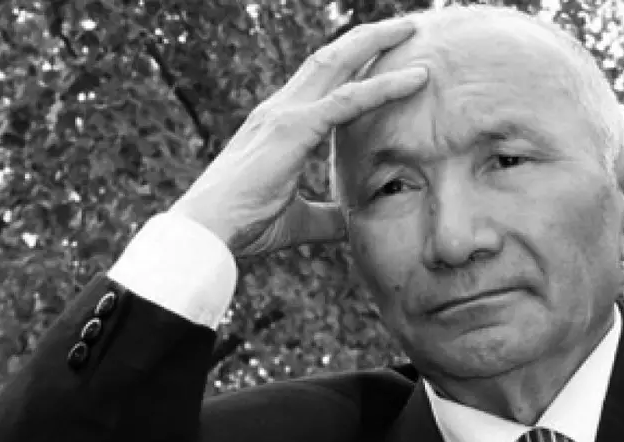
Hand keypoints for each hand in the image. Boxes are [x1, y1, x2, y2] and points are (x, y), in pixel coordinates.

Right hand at [169, 18, 427, 256]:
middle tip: (406, 26)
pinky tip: (415, 79)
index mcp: (282, 124)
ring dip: (376, 42)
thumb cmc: (244, 226)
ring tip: (411, 28)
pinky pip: (348, 100)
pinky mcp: (293, 130)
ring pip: (338, 63)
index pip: (323, 80)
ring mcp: (285, 114)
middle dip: (368, 37)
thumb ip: (327, 217)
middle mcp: (282, 109)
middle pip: (331, 58)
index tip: (387, 51)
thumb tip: (352, 223)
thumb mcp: (299, 219)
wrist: (209, 233)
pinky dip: (383, 86)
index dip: (354, 62)